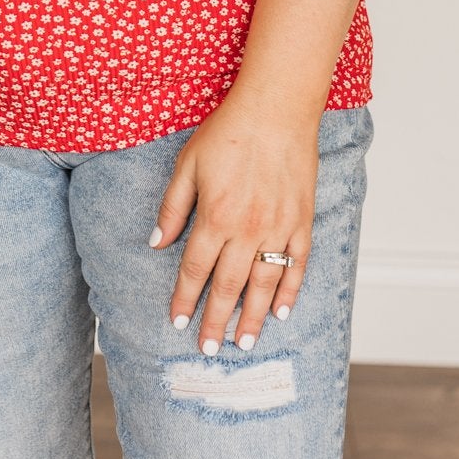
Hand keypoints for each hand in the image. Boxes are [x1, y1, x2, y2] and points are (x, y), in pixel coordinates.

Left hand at [149, 92, 318, 353]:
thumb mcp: (187, 164)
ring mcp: (278, 228)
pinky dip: (290, 291)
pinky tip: (283, 312)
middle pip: (227, 286)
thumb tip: (157, 244)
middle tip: (209, 350)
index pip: (195, 270)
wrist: (276, 108)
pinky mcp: (301, 221)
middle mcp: (247, 230)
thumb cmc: (229, 131)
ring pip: (264, 285)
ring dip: (253, 318)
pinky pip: (297, 265)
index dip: (185, 300)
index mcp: (215, 216)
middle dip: (216, 321)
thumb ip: (172, 207)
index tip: (179, 323)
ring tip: (244, 344)